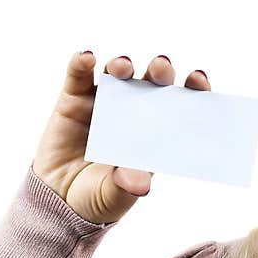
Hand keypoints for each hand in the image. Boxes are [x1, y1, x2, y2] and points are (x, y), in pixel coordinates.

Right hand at [31, 52, 210, 224]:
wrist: (58, 200)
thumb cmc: (99, 197)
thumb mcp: (114, 196)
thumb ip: (126, 186)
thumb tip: (141, 185)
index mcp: (155, 132)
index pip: (181, 105)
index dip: (192, 89)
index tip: (198, 79)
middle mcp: (134, 111)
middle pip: (152, 84)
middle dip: (160, 72)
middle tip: (161, 67)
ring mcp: (105, 103)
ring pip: (118, 75)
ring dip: (122, 66)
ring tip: (122, 66)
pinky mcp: (74, 100)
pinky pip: (78, 77)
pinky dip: (81, 64)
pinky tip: (86, 57)